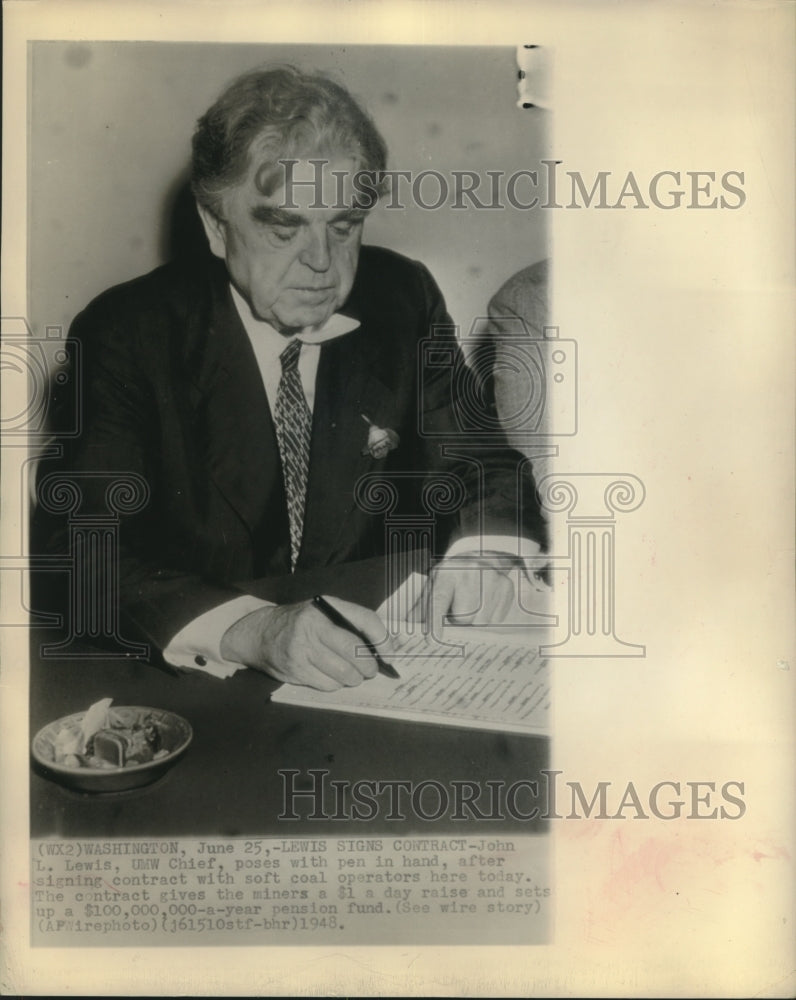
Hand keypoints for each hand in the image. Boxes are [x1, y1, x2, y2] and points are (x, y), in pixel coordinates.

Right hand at [220, 597, 389, 690]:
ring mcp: (302, 649)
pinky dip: (335, 684)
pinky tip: (331, 676)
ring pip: (343, 673)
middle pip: (355, 652)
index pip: (365, 620)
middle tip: (370, 671)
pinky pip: (327, 685)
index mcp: (326, 607)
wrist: (260, 633)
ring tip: (352, 675)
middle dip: (369, 667)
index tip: (389, 654)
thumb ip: (350, 624)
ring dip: (353, 678)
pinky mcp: (294, 670)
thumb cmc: (301, 623)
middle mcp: (313, 625)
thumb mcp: (324, 612)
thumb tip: (382, 649)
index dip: (382, 639)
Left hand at [410, 555, 548, 627]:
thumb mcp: (435, 584)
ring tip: (472, 604)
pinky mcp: (507, 587)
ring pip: (481, 621)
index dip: (435, 621)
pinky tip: (485, 603)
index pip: (439, 599)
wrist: (481, 558)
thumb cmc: (453, 577)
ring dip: (474, 621)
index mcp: (447, 572)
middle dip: (459, 620)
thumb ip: (422, 606)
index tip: (433, 639)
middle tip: (457, 609)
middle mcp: (471, 571)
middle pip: (464, 617)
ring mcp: (492, 578)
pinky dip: (489, 618)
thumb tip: (409, 626)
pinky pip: (496, 619)